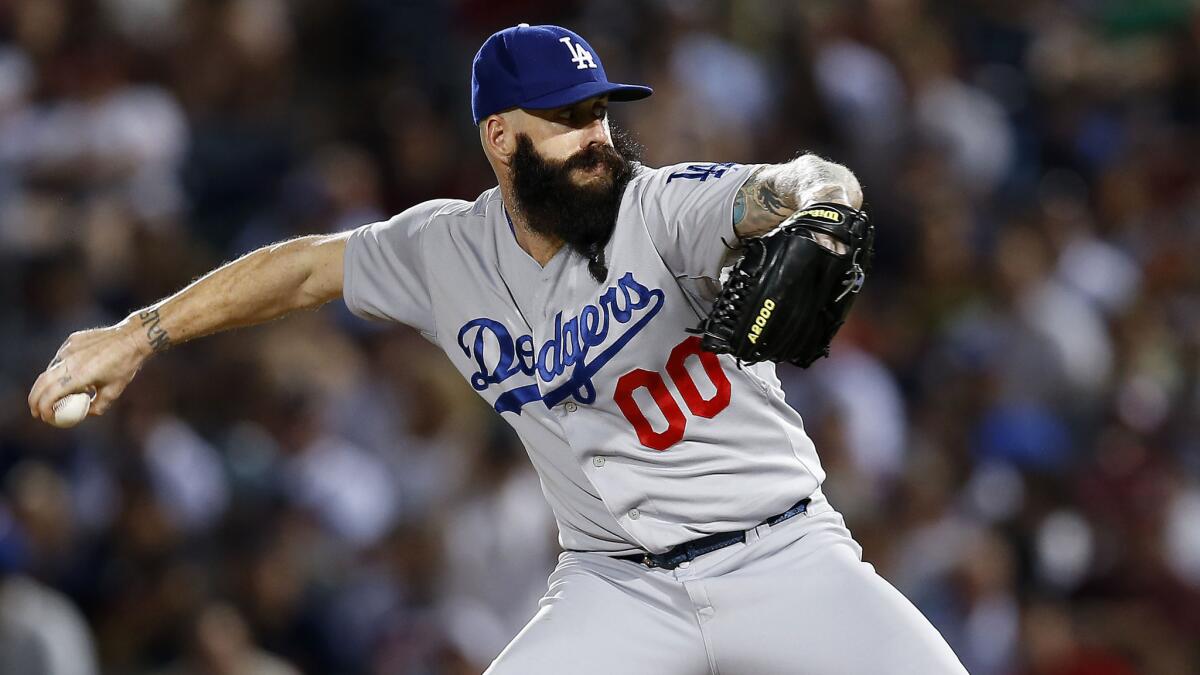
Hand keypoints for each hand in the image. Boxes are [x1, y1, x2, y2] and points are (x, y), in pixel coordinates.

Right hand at [28, 318, 151, 424]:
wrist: (132, 337)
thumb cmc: (125, 366)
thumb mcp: (114, 391)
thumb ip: (97, 406)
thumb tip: (83, 413)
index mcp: (81, 375)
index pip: (51, 394)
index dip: (44, 408)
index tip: (44, 417)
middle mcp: (70, 360)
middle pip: (42, 382)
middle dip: (35, 399)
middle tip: (36, 411)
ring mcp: (69, 348)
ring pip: (50, 369)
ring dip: (46, 385)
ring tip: (54, 396)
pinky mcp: (71, 341)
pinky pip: (60, 358)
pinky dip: (59, 370)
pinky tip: (69, 375)